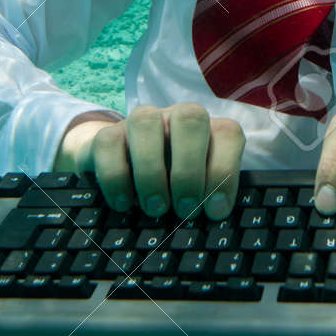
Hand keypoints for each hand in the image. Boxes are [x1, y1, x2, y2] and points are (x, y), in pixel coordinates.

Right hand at [53, 103, 245, 220]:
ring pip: (146, 123)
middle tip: (185, 208)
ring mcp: (141, 120)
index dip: (225, 171)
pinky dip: (116, 177)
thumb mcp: (194, 190)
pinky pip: (109, 142)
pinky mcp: (107, 133)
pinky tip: (124, 203)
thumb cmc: (170, 185)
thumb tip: (215, 218)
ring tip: (156, 208)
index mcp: (208, 130)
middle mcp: (176, 117)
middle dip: (189, 168)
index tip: (215, 211)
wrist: (121, 166)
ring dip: (151, 170)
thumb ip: (208, 198)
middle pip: (191, 118)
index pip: (228, 134)